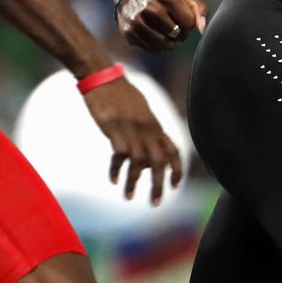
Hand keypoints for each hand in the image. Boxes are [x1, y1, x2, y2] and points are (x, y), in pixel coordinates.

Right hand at [81, 77, 182, 204]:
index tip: (176, 186)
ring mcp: (132, 130)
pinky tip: (113, 179)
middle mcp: (148, 129)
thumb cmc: (121, 94)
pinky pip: (120, 156)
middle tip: (156, 204)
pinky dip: (117, 170)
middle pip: (161, 161)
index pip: (174, 150)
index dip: (177, 169)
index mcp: (156, 125)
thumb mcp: (141, 111)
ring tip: (130, 197)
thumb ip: (147, 129)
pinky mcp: (115, 130)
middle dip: (160, 184)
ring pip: (141, 162)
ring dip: (136, 182)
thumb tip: (149, 148)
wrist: (104, 78)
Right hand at [116, 0, 206, 52]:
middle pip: (176, 33)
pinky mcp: (129, 32)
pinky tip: (156, 35)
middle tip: (176, 27)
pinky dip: (157, 46)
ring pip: (164, 44)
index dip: (189, 22)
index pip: (188, 22)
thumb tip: (202, 28)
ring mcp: (137, 20)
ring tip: (168, 33)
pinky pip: (151, 49)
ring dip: (170, 42)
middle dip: (180, 33)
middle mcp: (150, 7)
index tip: (183, 18)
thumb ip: (199, 8)